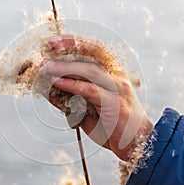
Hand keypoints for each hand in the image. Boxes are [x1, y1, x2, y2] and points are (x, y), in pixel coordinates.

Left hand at [42, 35, 152, 160]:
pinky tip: (57, 82)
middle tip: (46, 48)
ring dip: (65, 67)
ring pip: (89, 69)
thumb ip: (70, 97)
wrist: (137, 142)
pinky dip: (72, 85)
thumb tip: (47, 90)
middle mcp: (116, 74)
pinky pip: (90, 90)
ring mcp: (117, 87)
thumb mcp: (87, 107)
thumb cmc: (112, 124)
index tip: (53, 41)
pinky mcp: (114, 102)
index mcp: (112, 71)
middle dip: (67, 48)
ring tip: (46, 67)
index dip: (73, 42)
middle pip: (91, 54)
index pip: (93, 49)